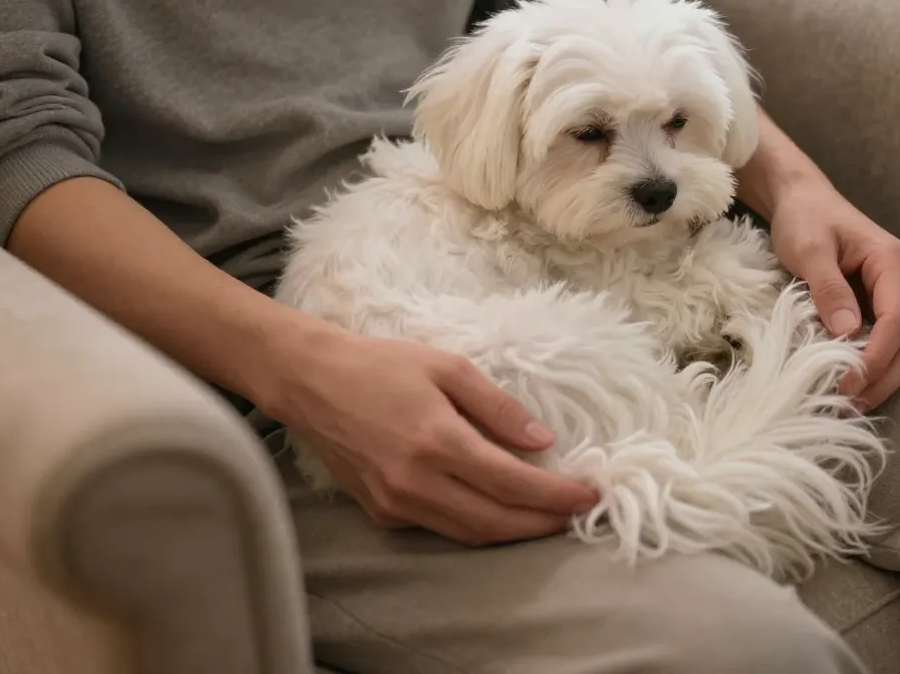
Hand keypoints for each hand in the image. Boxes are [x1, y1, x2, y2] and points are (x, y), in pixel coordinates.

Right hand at [269, 319, 598, 545]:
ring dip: (513, 532)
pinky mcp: (381, 513)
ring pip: (470, 534)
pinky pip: (441, 529)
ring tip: (547, 518)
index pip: (511, 482)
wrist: (311, 382)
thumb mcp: (448, 367)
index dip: (555, 495)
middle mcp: (416, 483)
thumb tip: (543, 442)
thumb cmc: (382, 365)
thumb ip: (498, 407)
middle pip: (496, 521)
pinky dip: (476, 526)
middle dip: (543, 523)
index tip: (588, 494)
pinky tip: (498, 510)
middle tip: (576, 513)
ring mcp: (395, 504)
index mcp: (437, 441)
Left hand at [766, 175, 899, 412]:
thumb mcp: (809, 250)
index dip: (877, 357)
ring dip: (883, 378)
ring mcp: (899, 293)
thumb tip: (847, 332)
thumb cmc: (805, 219)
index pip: (898, 320)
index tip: (849, 383)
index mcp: (893, 261)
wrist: (803, 200)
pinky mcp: (885, 304)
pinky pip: (891, 342)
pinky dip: (877, 366)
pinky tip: (853, 384)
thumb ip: (828, 288)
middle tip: (849, 404)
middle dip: (884, 377)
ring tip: (851, 403)